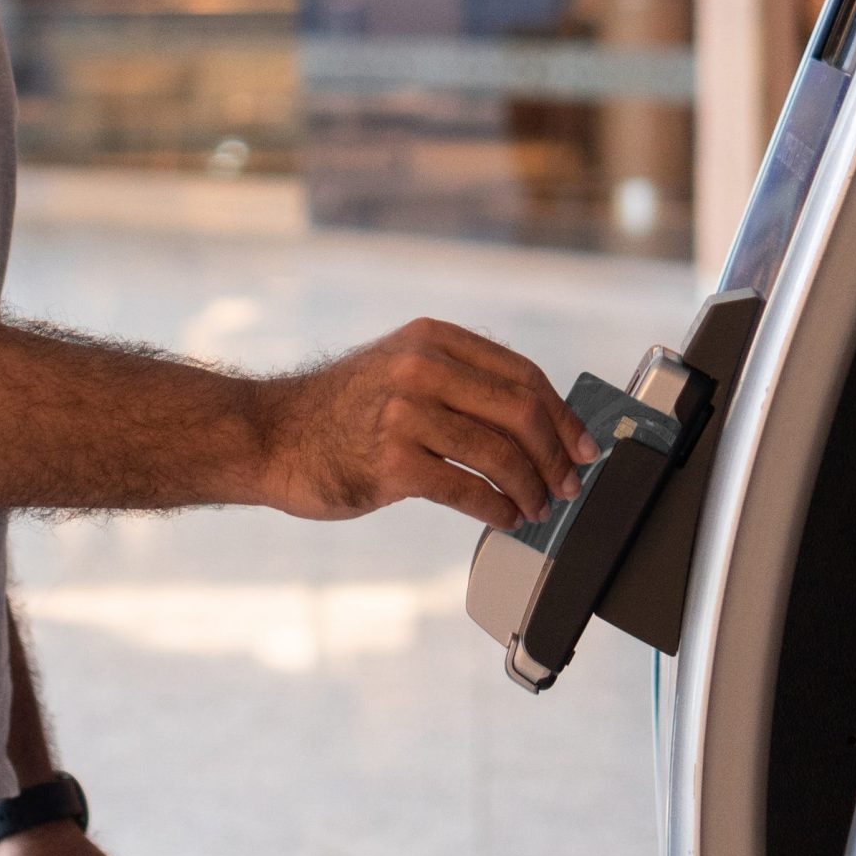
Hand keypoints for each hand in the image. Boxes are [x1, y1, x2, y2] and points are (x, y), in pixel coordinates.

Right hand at [254, 318, 599, 529]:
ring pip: (500, 454)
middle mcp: (422, 367)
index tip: (583, 446)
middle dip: (555, 456)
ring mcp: (407, 414)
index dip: (563, 415)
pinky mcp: (394, 463)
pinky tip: (503, 516)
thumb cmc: (340, 411)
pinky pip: (468, 489)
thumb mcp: (399, 370)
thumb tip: (537, 425)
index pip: (522, 374)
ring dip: (530, 488)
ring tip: (536, 507)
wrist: (272, 435)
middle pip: (521, 412)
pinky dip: (496, 508)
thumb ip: (458, 383)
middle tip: (568, 485)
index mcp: (432, 339)